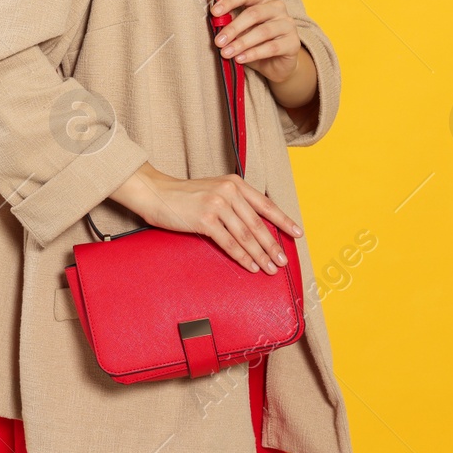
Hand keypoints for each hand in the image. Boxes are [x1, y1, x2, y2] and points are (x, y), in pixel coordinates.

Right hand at [108, 164, 302, 274]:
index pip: (265, 204)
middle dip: (273, 246)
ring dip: (260, 255)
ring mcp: (217, 205)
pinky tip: (250, 266)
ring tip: (270, 268)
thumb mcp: (213, 190)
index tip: (297, 233)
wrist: (156, 193)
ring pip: (246, 236)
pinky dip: (242, 257)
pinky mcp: (205, 219)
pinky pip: (230, 243)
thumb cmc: (183, 196)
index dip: (283, 221)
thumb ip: (233, 202)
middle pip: (258, 224)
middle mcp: (229, 191)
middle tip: (283, 261)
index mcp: (234, 183)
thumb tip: (254, 227)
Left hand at [212, 0, 300, 84]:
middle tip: (218, 41)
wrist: (276, 64)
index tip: (214, 12)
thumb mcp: (240, 31)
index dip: (229, 2)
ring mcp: (287, 24)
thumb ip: (230, 23)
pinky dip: (253, 53)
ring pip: (262, 31)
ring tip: (226, 53)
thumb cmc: (254, 43)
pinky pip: (271, 47)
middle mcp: (277, 8)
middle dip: (233, 28)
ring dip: (241, 43)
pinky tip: (240, 59)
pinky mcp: (293, 42)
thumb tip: (215, 20)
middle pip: (253, 13)